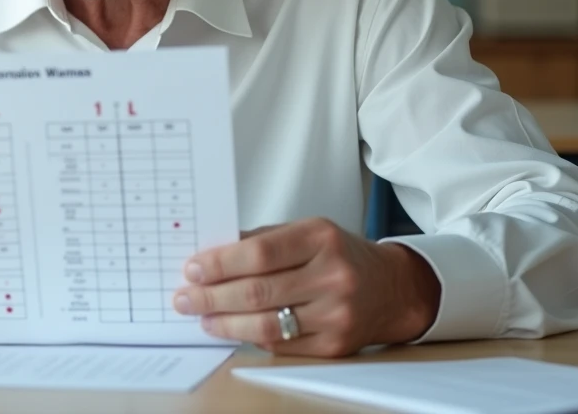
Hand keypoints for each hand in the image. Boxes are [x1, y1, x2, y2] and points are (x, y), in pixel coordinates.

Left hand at [172, 218, 440, 356]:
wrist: (392, 288)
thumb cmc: (339, 255)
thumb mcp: (306, 232)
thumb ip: (261, 240)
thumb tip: (210, 254)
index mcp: (320, 238)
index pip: (259, 253)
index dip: (220, 263)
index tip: (192, 269)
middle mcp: (332, 276)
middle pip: (258, 292)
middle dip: (212, 296)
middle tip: (184, 297)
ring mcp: (336, 315)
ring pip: (267, 325)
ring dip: (225, 323)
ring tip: (201, 317)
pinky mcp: (335, 346)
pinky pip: (282, 345)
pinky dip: (251, 338)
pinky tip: (231, 330)